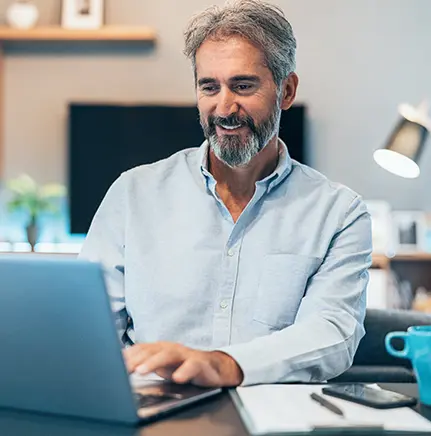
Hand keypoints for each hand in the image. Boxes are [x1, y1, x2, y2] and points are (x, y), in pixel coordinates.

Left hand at [123, 341, 243, 386]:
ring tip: (142, 371)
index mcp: (160, 348)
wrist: (212, 367)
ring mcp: (185, 354)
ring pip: (168, 355)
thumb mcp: (162, 365)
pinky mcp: (199, 363)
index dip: (127, 356)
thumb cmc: (183, 365)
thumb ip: (145, 363)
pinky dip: (184, 371)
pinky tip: (177, 378)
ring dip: (154, 362)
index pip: (141, 349)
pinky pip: (192, 366)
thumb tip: (121, 365)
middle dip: (136, 359)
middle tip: (124, 369)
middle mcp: (171, 348)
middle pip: (151, 350)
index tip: (113, 364)